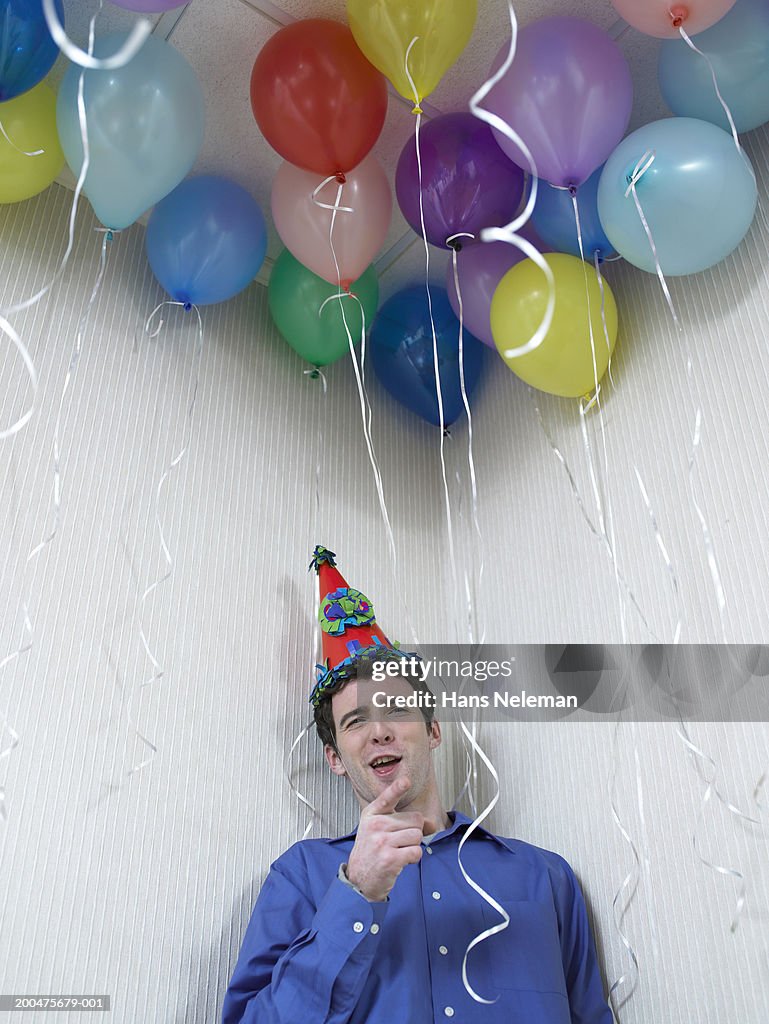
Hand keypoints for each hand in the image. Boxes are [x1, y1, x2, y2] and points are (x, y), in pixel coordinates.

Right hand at [346, 778, 431, 901]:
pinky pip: (416, 851)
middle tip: (398, 842)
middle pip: (415, 819)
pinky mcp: (390, 858)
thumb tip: (431, 823)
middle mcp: (376, 825)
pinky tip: (401, 860)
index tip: (405, 781)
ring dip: (413, 845)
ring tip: (398, 851)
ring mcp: (382, 842)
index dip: (397, 789)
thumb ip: (404, 822)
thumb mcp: (381, 830)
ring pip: (417, 835)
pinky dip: (414, 857)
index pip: (387, 798)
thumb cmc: (372, 851)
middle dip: (413, 831)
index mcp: (372, 814)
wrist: (358, 879)